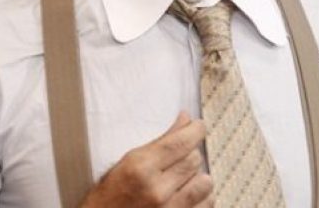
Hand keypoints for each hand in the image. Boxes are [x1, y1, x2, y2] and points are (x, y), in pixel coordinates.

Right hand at [80, 111, 212, 206]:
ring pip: (204, 182)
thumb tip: (185, 119)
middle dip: (190, 152)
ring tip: (186, 175)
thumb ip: (160, 140)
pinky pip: (206, 204)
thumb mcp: (129, 161)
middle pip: (193, 160)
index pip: (179, 143)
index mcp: (141, 167)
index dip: (195, 131)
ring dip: (198, 175)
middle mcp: (156, 190)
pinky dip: (203, 195)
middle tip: (182, 152)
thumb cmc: (112, 192)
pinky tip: (190, 191)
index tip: (199, 125)